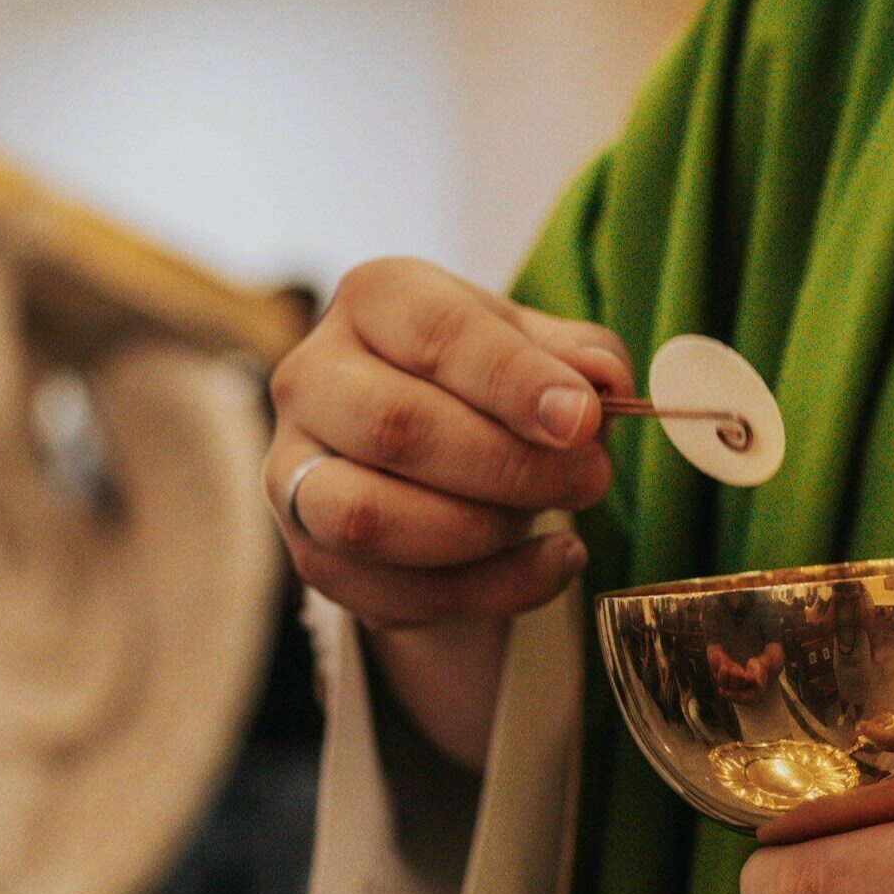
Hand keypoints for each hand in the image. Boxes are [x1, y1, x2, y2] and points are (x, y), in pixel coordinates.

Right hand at [265, 258, 632, 631]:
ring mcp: (295, 470)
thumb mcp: (542, 350)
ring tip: (558, 522)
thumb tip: (599, 379)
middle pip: (395, 426)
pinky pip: (392, 592)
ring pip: (368, 518)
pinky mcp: (312, 555)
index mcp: (374, 300)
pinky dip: (489, 589)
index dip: (512, 380)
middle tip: (589, 478)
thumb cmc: (487, 386)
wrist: (439, 459)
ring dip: (482, 531)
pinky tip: (550, 563)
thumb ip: (578, 357)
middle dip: (508, 464)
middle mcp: (312, 376)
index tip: (582, 420)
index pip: (434, 332)